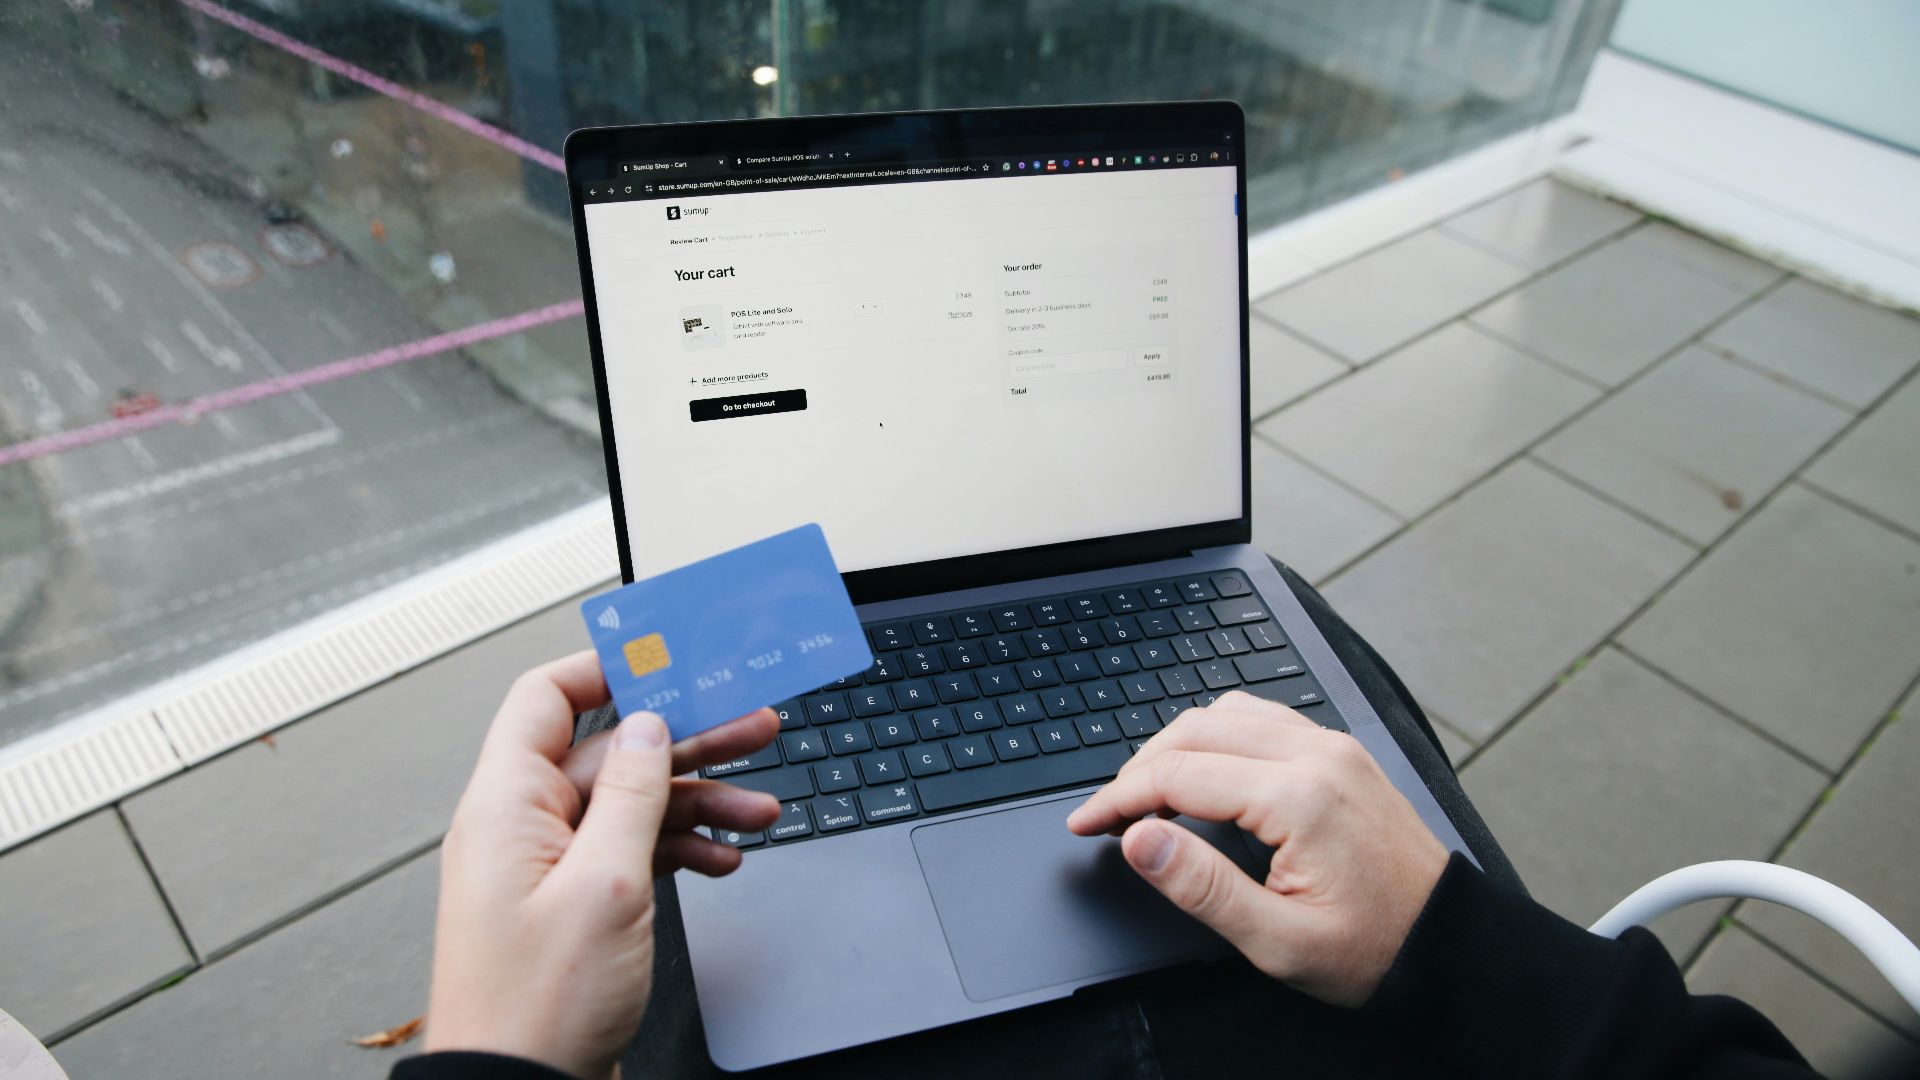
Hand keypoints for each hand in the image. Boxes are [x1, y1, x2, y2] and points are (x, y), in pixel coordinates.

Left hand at [423, 651, 781, 1078]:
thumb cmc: (537, 1006)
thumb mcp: (604, 883)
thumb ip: (631, 794)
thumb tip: (648, 727)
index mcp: (506, 805)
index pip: (548, 699)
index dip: (609, 669)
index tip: (672, 656)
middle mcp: (521, 828)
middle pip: (611, 753)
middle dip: (687, 739)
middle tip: (754, 724)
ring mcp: (548, 869)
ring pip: (633, 805)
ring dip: (699, 801)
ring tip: (762, 804)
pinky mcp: (574, 906)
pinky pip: (632, 852)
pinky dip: (681, 849)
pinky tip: (724, 857)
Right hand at [1066, 691, 1446, 1005]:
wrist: (1449, 943)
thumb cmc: (1374, 949)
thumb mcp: (1279, 941)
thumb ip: (1202, 886)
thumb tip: (1139, 839)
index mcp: (1299, 798)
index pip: (1178, 775)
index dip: (1117, 799)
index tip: (1085, 823)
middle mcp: (1317, 755)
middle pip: (1194, 731)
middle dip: (1138, 769)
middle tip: (1109, 814)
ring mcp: (1332, 746)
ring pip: (1225, 713)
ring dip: (1176, 746)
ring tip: (1148, 795)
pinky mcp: (1340, 751)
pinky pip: (1262, 717)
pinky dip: (1217, 735)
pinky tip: (1204, 770)